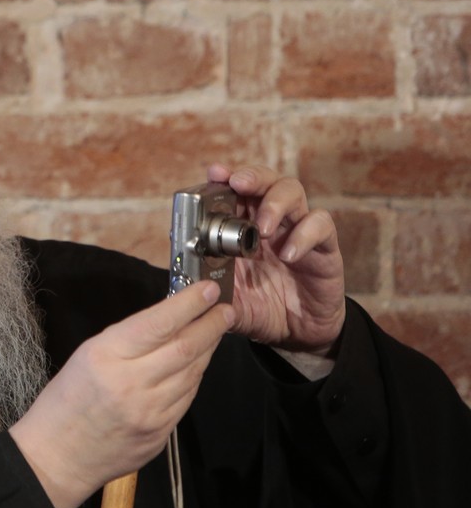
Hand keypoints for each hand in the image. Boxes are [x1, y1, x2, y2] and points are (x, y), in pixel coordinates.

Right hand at [10, 281, 230, 507]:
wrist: (57, 455)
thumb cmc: (65, 401)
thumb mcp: (87, 355)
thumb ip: (128, 339)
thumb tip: (168, 320)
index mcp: (105, 357)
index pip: (159, 323)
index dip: (190, 304)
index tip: (208, 290)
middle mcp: (130, 384)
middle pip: (186, 347)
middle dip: (211, 324)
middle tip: (225, 308)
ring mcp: (149, 413)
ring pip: (193, 373)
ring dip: (208, 349)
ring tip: (213, 332)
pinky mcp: (160, 434)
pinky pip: (186, 398)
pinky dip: (195, 376)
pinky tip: (196, 364)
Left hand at [209, 164, 345, 370]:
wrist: (297, 335)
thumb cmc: (260, 308)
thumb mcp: (228, 300)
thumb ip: (209, 288)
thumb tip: (184, 280)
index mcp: (242, 228)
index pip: (236, 191)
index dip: (226, 177)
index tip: (215, 172)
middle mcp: (271, 222)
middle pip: (265, 180)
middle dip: (251, 176)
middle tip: (238, 183)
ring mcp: (298, 231)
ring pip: (293, 192)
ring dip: (275, 203)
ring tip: (263, 228)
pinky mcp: (324, 248)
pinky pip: (321, 226)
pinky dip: (304, 235)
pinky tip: (288, 255)